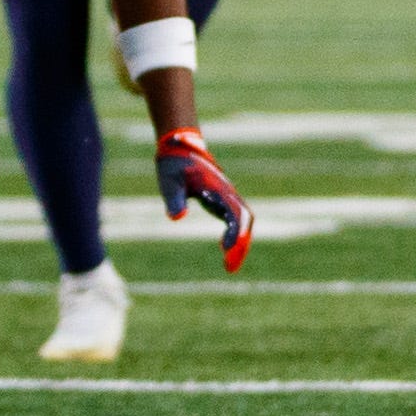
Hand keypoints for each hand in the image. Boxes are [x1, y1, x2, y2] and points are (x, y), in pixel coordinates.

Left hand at [156, 128, 253, 272]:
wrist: (180, 146)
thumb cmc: (173, 164)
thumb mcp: (169, 181)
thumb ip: (174, 199)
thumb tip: (177, 217)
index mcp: (217, 188)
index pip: (236, 213)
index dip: (235, 233)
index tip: (226, 251)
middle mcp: (226, 192)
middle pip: (246, 219)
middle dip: (242, 243)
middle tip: (230, 268)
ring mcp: (226, 195)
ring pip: (243, 220)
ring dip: (240, 241)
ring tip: (229, 265)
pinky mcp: (221, 199)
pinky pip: (235, 219)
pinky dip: (234, 234)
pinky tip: (223, 247)